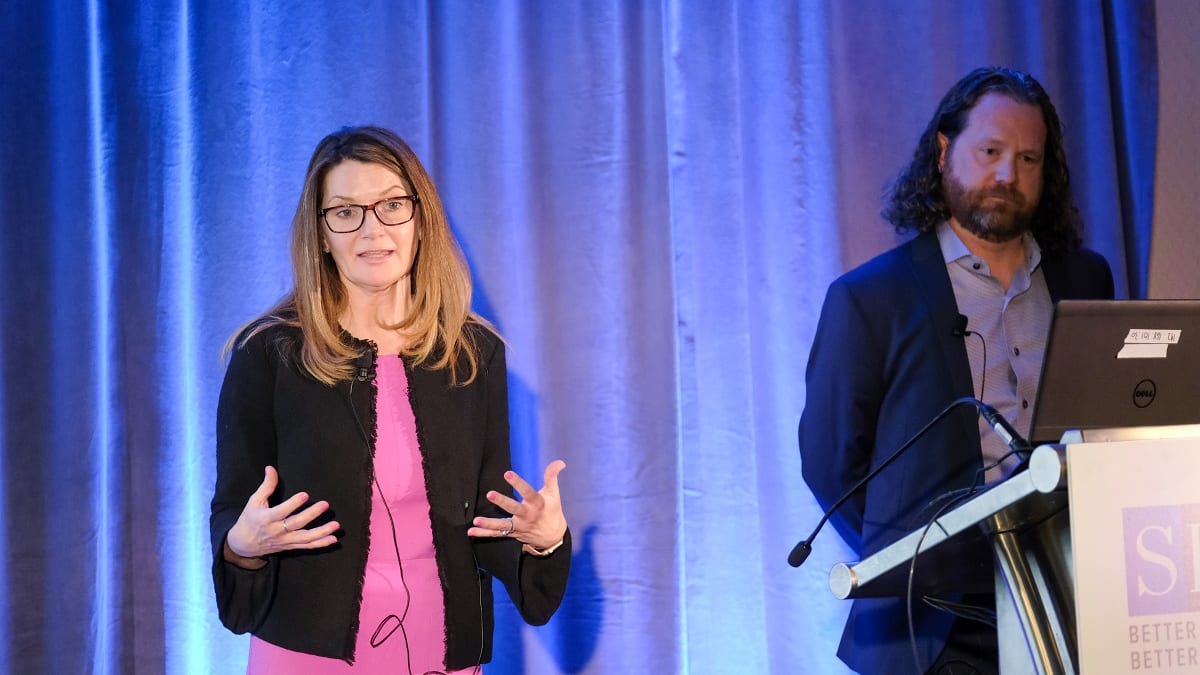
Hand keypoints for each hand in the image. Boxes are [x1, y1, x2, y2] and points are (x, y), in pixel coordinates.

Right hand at [224, 466, 340, 565]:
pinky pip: (307, 546)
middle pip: (296, 523)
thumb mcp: (254, 501)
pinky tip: (333, 539)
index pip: (281, 511)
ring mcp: (285, 540)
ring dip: (322, 532)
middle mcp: (276, 531)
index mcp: (266, 518)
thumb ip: (266, 485)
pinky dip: (320, 544)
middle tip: (325, 504)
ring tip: (336, 525)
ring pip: (305, 538)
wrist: (244, 545)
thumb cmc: (250, 519)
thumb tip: (270, 467)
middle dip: (311, 514)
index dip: (293, 504)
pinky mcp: (290, 546)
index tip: (305, 494)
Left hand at [469, 460, 566, 549]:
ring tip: (476, 520)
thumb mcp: (554, 494)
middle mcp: (527, 516)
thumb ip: (552, 476)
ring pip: (503, 526)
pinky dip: (483, 534)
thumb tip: (560, 462)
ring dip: (489, 523)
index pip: (528, 492)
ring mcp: (519, 526)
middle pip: (514, 509)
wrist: (552, 537)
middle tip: (490, 494)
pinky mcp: (512, 534)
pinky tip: (471, 531)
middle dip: (502, 502)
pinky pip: (496, 535)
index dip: (519, 483)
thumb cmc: (551, 511)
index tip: (508, 474)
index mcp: (538, 504)